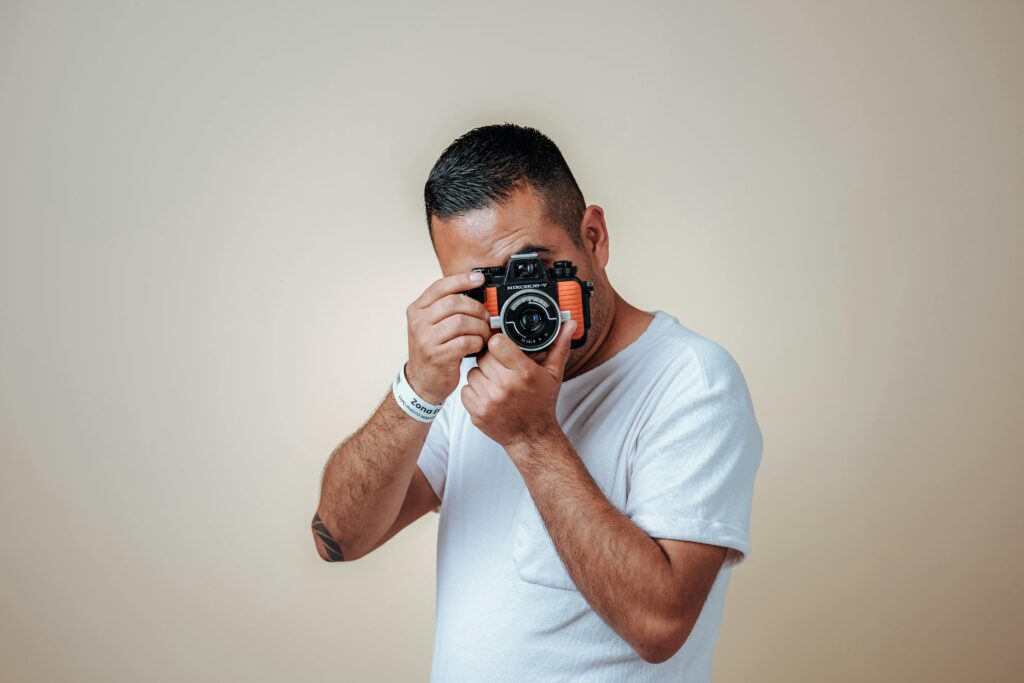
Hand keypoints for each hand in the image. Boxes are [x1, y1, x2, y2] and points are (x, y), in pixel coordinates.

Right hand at [405, 271, 492, 403]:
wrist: (422, 381)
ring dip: (479, 327)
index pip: (440, 287)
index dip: (462, 280)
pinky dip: (477, 342)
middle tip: (485, 317)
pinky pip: (465, 341)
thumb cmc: (432, 350)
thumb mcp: (431, 325)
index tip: (479, 279)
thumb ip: (445, 308)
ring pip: (461, 322)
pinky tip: (478, 345)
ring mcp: (426, 339)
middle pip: (454, 303)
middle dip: (476, 308)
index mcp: (417, 310)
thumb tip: (474, 291)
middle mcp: (418, 322)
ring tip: (483, 333)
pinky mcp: (438, 356)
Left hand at [462, 318, 576, 449]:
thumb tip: (570, 324)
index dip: (498, 343)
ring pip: (472, 373)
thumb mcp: (553, 374)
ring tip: (496, 384)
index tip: (502, 348)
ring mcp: (489, 400)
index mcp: (523, 373)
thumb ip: (559, 346)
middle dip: (491, 360)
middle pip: (483, 357)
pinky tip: (488, 396)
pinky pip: (465, 390)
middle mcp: (505, 386)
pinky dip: (474, 392)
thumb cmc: (541, 404)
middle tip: (502, 369)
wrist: (532, 436)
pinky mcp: (477, 412)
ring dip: (481, 376)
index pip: (496, 343)